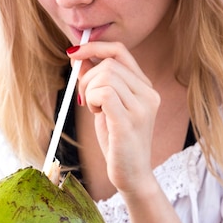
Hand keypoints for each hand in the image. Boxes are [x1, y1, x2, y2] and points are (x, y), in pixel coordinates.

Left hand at [69, 42, 160, 194]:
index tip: (74, 53)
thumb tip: (80, 56)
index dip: (94, 47)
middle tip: (85, 99)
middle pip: (109, 64)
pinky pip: (104, 93)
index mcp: (146, 88)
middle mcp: (148, 94)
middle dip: (86, 77)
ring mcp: (142, 108)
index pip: (120, 51)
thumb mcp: (108, 106)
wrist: (132, 175)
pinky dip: (92, 99)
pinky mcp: (129, 122)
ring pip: (105, 77)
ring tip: (94, 109)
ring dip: (89, 91)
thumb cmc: (118, 142)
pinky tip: (96, 113)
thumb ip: (100, 82)